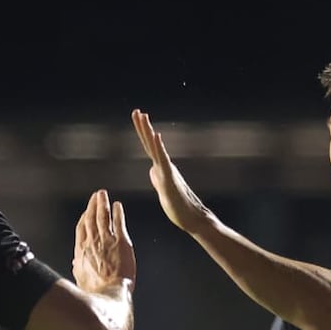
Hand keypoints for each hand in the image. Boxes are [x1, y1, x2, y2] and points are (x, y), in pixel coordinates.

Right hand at [72, 189, 135, 291]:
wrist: (108, 292)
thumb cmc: (95, 290)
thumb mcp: (81, 278)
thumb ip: (79, 266)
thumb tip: (76, 262)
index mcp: (82, 250)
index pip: (82, 228)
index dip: (85, 217)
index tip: (87, 211)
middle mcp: (93, 242)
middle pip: (91, 218)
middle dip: (93, 205)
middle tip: (96, 195)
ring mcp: (107, 240)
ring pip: (103, 217)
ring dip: (103, 204)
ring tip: (103, 195)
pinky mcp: (121, 241)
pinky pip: (118, 223)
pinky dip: (117, 213)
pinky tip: (118, 205)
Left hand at [131, 108, 209, 233]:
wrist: (194, 218)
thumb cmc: (180, 208)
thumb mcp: (163, 190)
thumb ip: (157, 178)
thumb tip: (151, 170)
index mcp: (162, 169)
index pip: (149, 148)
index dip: (143, 133)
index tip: (139, 118)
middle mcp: (165, 167)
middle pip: (150, 144)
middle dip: (143, 127)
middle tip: (137, 111)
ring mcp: (167, 172)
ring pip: (155, 149)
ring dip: (149, 132)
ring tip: (143, 116)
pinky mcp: (170, 179)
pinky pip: (163, 161)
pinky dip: (159, 147)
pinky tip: (156, 136)